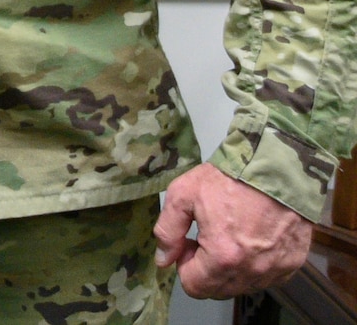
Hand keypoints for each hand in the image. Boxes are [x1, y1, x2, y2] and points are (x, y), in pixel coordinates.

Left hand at [155, 162, 313, 297]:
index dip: (184, 266)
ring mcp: (276, 269)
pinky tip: (251, 240)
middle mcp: (252, 270)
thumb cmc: (229, 178)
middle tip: (207, 237)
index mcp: (223, 257)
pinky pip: (267, 278)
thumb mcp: (183, 194)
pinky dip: (254, 266)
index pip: (194, 287)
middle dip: (206, 269)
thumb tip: (163, 260)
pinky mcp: (293, 263)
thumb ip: (168, 231)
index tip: (189, 242)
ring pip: (243, 286)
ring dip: (230, 270)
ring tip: (230, 236)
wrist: (277, 167)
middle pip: (218, 290)